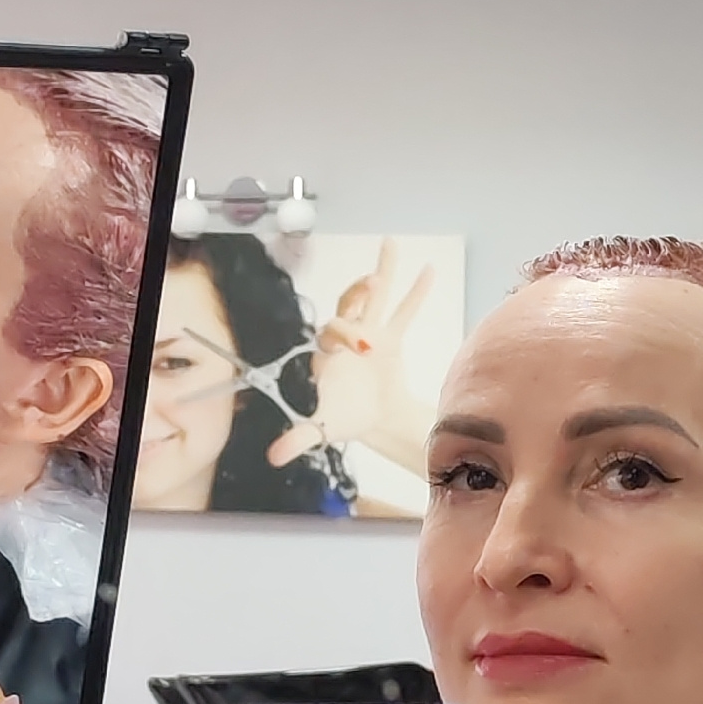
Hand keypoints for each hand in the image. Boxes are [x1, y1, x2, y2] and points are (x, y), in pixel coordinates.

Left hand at [266, 240, 434, 479]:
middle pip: (347, 306)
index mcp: (325, 354)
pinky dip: (416, 293)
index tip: (362, 345)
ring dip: (381, 272)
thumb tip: (273, 457)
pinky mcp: (392, 339)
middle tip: (374, 284)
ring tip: (390, 245)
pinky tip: (429, 271)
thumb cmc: (341, 418)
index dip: (342, 333)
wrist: (371, 420)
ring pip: (374, 298)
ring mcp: (370, 334)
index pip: (328, 333)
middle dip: (359, 296)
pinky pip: (405, 312)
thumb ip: (298, 438)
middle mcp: (344, 338)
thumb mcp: (320, 427)